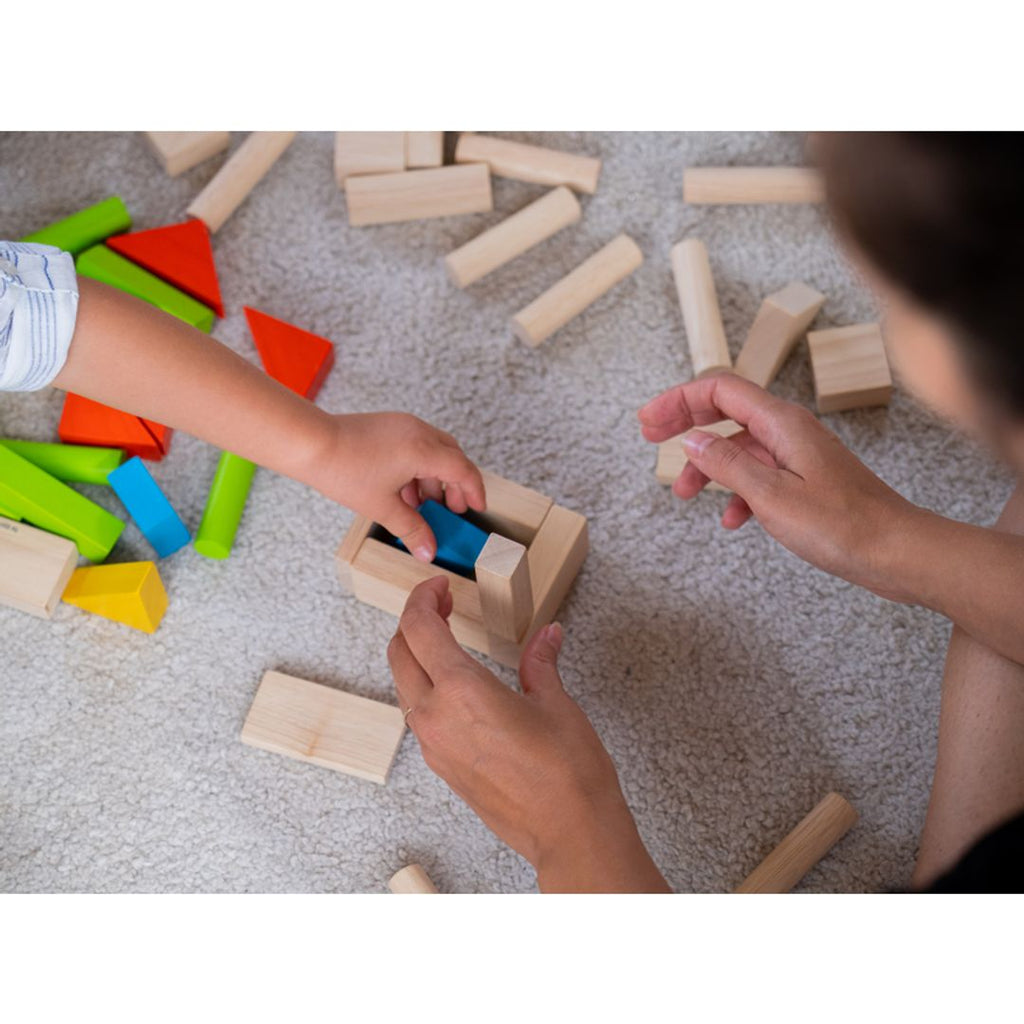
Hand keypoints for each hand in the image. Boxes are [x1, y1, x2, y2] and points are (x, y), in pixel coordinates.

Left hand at [309, 412, 486, 562]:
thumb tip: (428, 550)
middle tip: (453, 509)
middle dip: (456, 484)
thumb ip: (411, 529)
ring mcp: (403, 425)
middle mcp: (418, 432)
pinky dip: (419, 466)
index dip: (474, 490)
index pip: (463, 470)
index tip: (477, 507)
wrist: (310, 443)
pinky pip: (417, 444)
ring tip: (424, 505)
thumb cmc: (343, 468)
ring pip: (435, 450)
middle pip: (453, 457)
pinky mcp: (389, 425)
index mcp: (423, 450)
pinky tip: (405, 490)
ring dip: (435, 477)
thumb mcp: (382, 506)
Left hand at [387, 577, 669, 891]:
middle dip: (414, 622)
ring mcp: (435, 746)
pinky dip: (427, 688)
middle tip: (442, 605)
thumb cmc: (569, 774)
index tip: (439, 586)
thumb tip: (546, 637)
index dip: (423, 598)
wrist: (571, 834)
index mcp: (461, 691)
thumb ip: (540, 663)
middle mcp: (436, 718)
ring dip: (417, 656)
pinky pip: (419, 716)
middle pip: (399, 653)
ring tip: (449, 641)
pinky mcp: (443, 767)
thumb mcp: (556, 703)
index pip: (419, 628)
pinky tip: (458, 684)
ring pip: (405, 686)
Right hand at [638, 373, 923, 601]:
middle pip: (725, 411)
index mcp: (781, 423)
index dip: (678, 401)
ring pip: (738, 447)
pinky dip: (737, 491)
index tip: (649, 422)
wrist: (895, 551)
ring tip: (686, 495)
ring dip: (707, 466)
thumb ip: (726, 463)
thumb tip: (692, 441)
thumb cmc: (843, 525)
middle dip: (685, 423)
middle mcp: (789, 430)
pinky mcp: (806, 478)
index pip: (719, 390)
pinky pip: (759, 473)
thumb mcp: (770, 495)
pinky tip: (732, 520)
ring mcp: (798, 454)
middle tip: (651, 439)